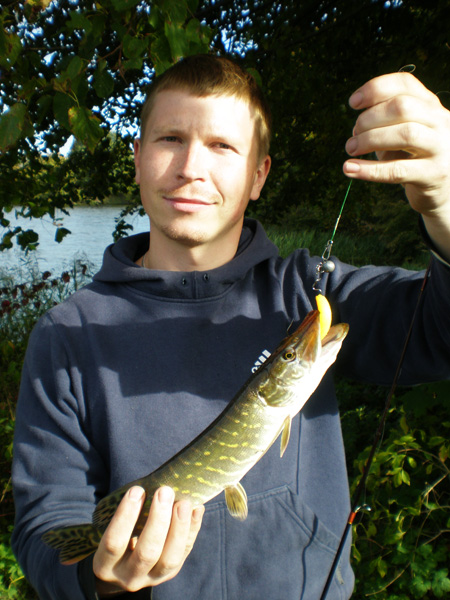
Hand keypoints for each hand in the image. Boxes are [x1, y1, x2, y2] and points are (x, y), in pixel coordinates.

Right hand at [92, 486, 203, 596]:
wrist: (124, 567)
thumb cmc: (118, 536)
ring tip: (183, 502)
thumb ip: (127, 513)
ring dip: (179, 527)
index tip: (137, 490)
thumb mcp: (112, 529)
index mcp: (106, 565)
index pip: (114, 543)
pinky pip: (185, 553)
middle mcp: (128, 577)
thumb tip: (156, 487)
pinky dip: (192, 529)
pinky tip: (196, 509)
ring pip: (169, 559)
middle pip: (146, 553)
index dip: (125, 516)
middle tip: (164, 491)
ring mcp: (152, 578)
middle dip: (158, 520)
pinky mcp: (170, 573)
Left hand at [343, 72, 449, 258]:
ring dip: (370, 140)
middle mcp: (440, 121)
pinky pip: (398, 170)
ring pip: (406, 134)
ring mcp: (440, 147)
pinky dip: (369, 170)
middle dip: (370, 118)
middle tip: (354, 134)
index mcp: (430, 106)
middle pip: (403, 107)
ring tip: (351, 149)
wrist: (441, 190)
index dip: (375, 89)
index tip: (353, 103)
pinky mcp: (433, 174)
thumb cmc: (414, 158)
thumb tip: (357, 126)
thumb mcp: (400, 134)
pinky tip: (350, 169)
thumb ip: (383, 123)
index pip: (405, 84)